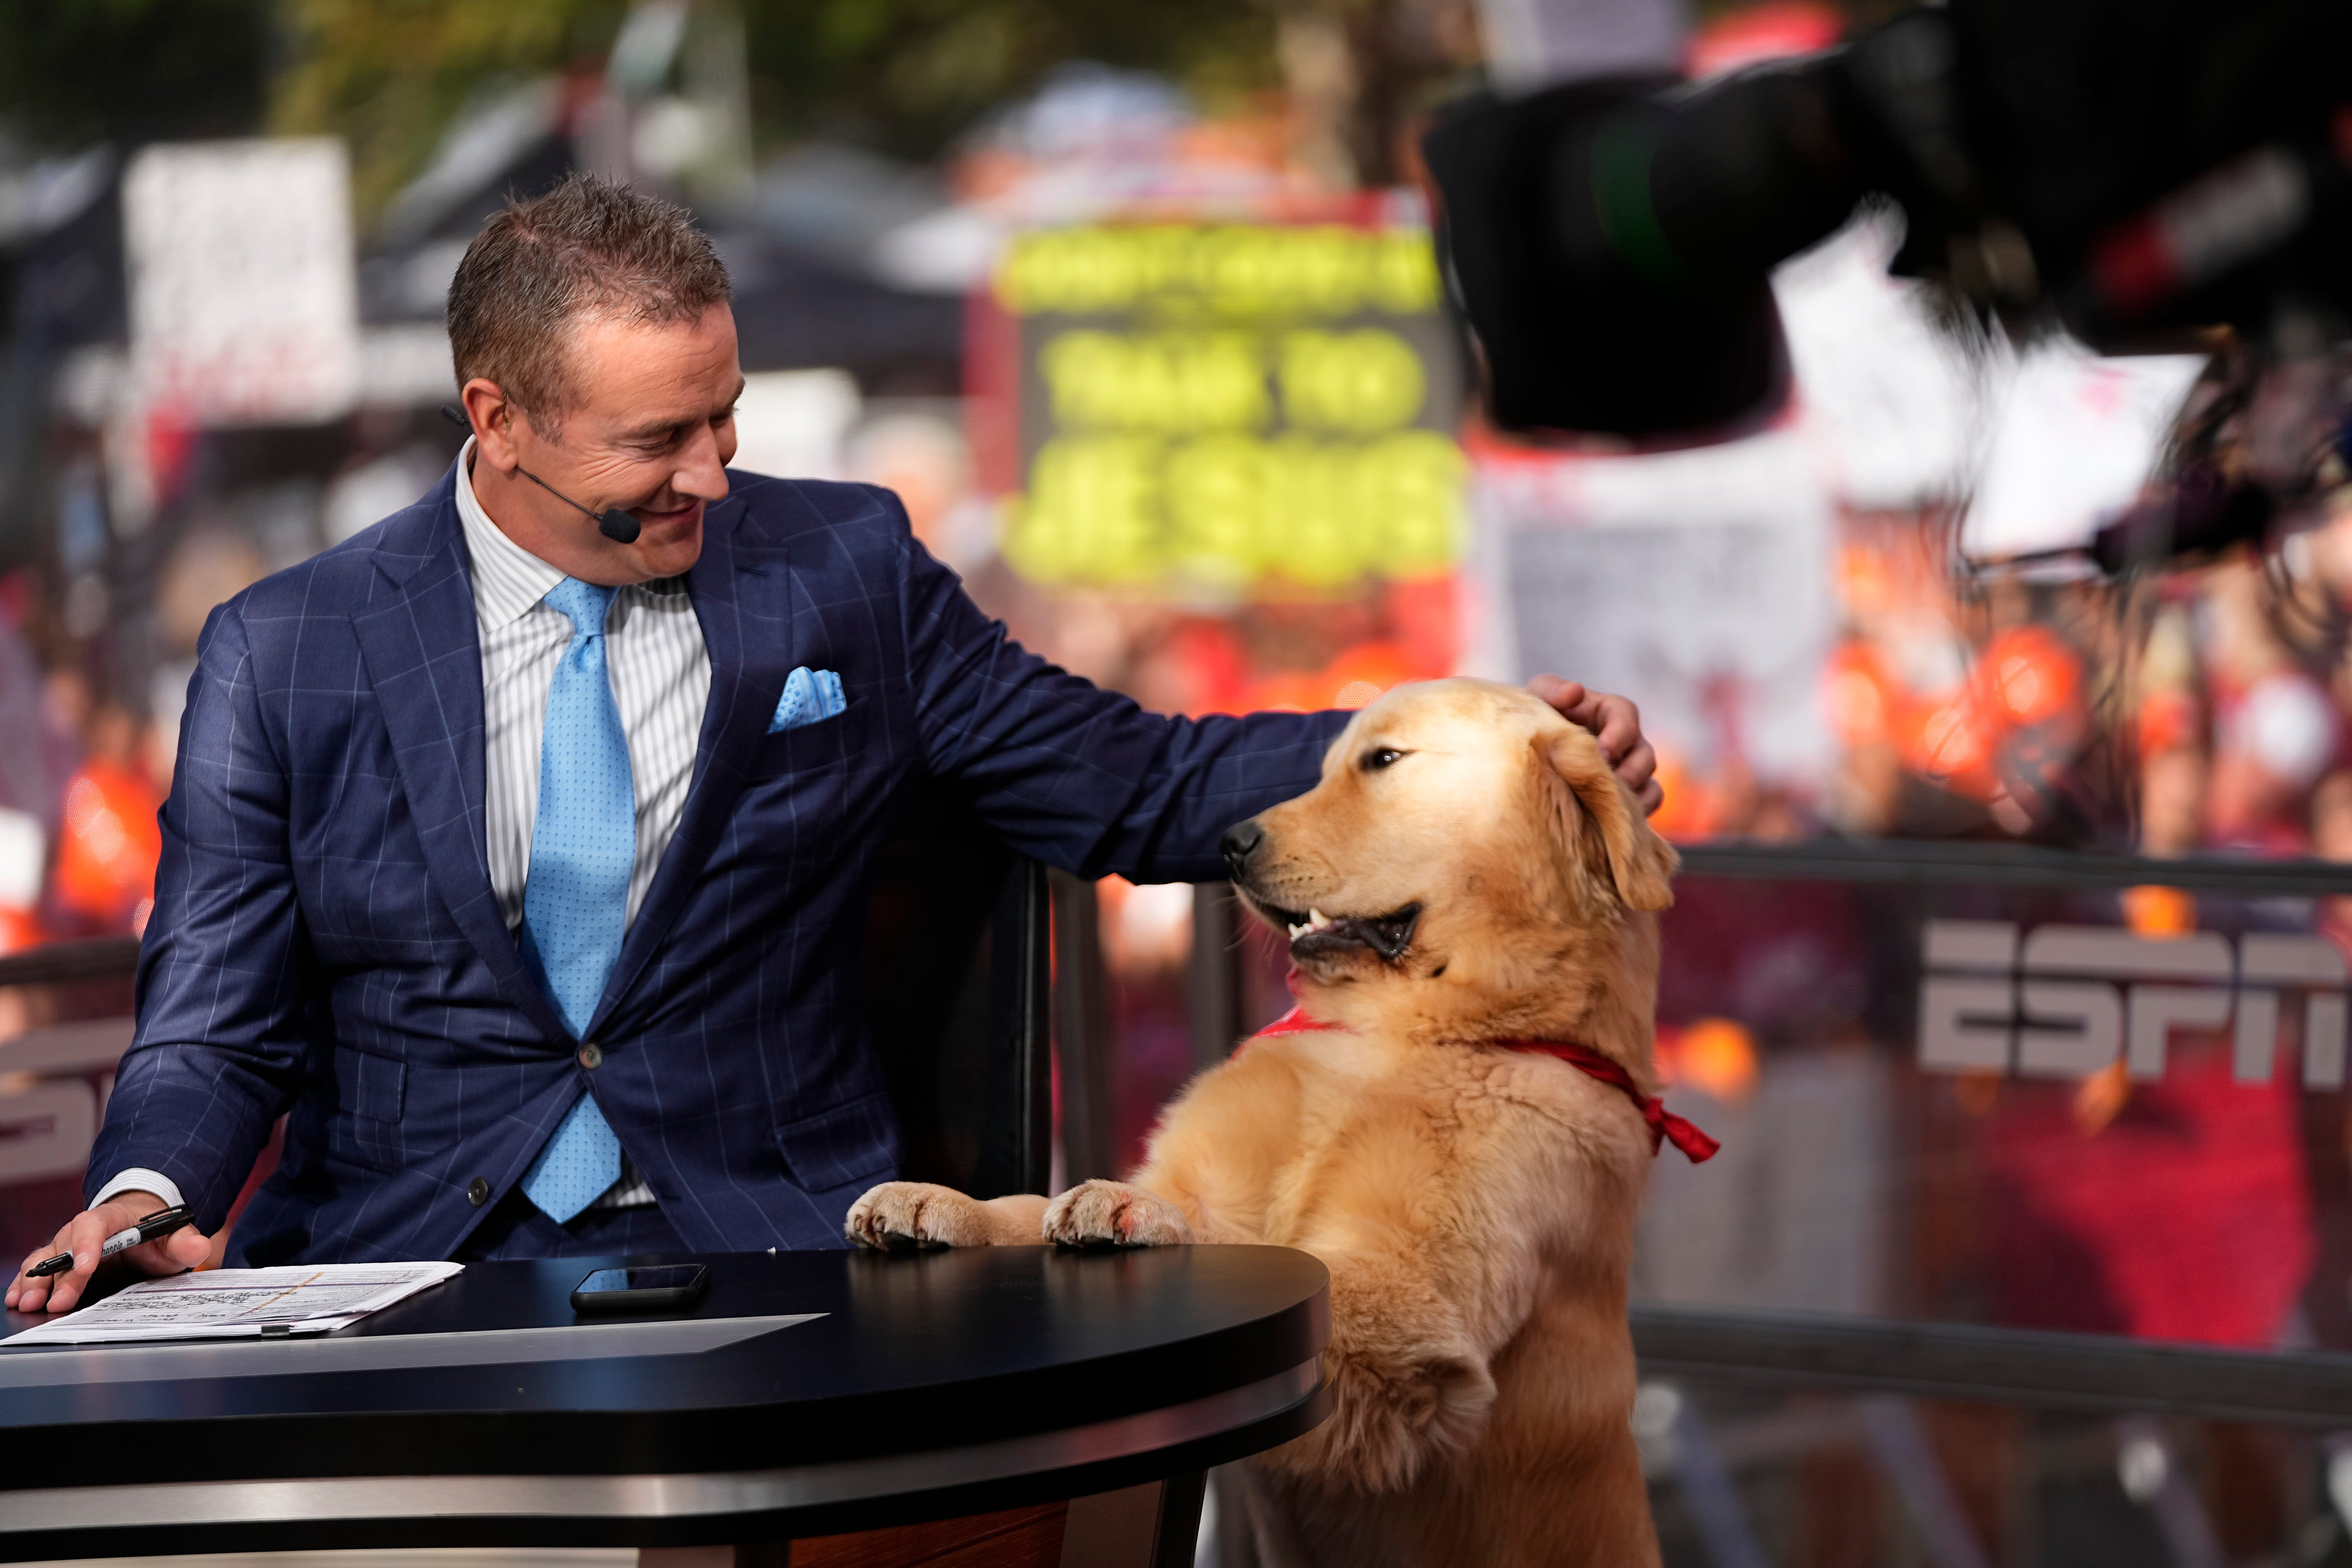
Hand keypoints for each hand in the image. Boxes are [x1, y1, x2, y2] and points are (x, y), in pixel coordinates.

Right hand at [6, 1192, 209, 1314]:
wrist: (143, 1226)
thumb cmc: (157, 1233)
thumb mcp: (176, 1236)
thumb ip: (186, 1242)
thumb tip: (198, 1247)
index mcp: (114, 1218)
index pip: (96, 1224)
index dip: (88, 1245)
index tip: (85, 1267)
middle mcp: (84, 1230)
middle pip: (66, 1248)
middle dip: (59, 1276)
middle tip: (55, 1302)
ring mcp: (69, 1245)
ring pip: (46, 1258)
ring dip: (34, 1281)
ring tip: (24, 1302)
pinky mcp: (60, 1261)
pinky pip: (38, 1268)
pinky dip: (24, 1282)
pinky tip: (15, 1297)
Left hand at [1529, 677, 1661, 814]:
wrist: (1531, 754)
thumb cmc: (1538, 718)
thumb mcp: (1538, 697)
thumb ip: (1554, 689)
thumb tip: (1576, 691)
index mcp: (1609, 711)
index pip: (1627, 715)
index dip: (1620, 734)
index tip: (1603, 753)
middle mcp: (1626, 740)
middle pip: (1644, 754)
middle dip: (1629, 771)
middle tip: (1604, 785)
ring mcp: (1631, 768)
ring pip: (1649, 782)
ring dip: (1632, 794)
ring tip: (1607, 803)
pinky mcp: (1628, 795)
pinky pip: (1649, 803)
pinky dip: (1638, 811)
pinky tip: (1612, 817)